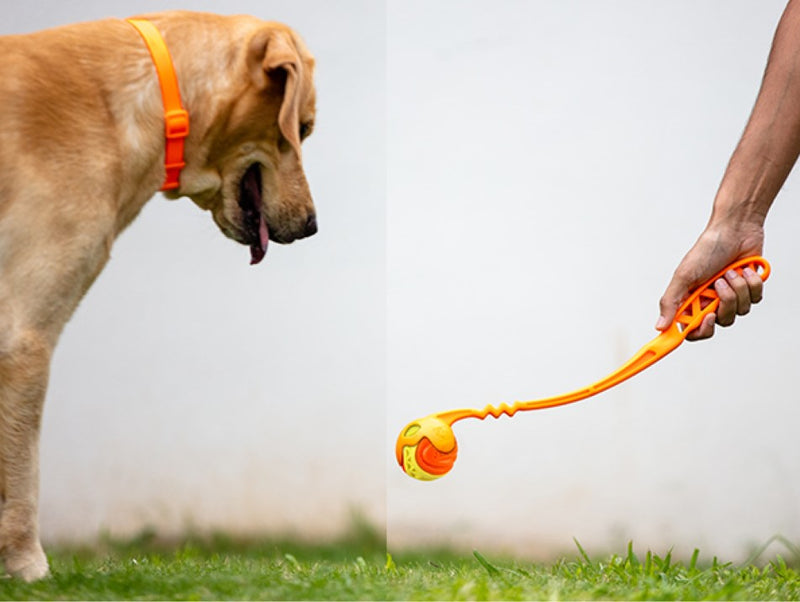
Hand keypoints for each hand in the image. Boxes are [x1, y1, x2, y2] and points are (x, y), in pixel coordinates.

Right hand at [656, 224, 764, 339]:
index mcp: (690, 300)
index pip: (690, 329)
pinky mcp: (748, 291)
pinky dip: (750, 283)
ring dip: (736, 289)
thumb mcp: (683, 276)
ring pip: (739, 312)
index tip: (698, 324)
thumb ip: (670, 303)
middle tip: (716, 289)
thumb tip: (659, 326)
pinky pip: (754, 300)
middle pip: (717, 323)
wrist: (735, 231)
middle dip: (721, 304)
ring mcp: (730, 297)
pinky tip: (743, 270)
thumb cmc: (706, 249)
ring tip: (729, 273)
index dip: (694, 332)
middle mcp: (709, 301)